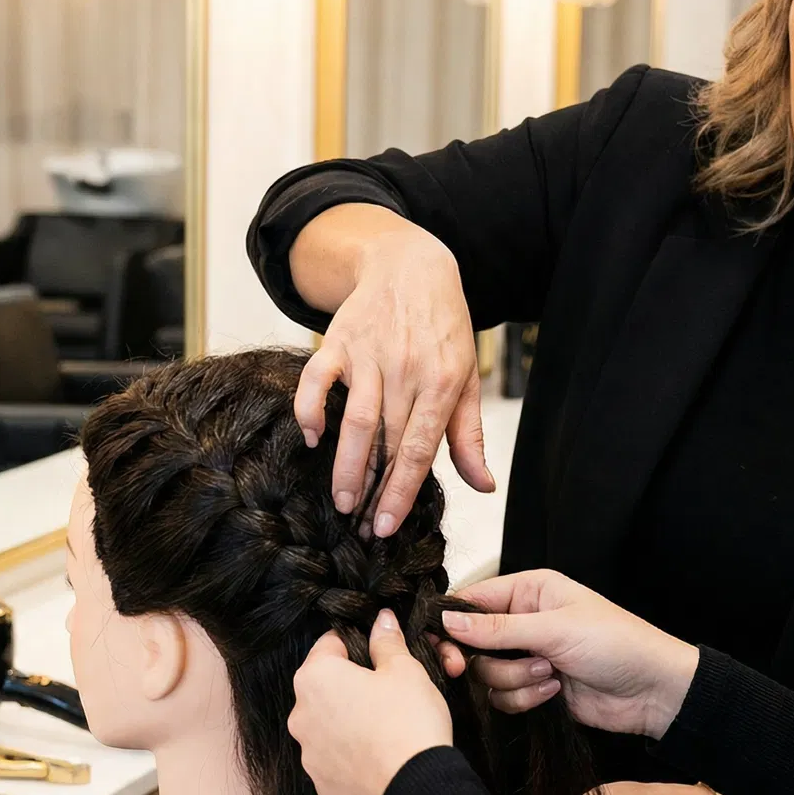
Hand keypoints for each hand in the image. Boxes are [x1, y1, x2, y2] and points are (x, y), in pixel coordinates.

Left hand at [289, 609, 452, 794]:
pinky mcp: (322, 784)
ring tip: (385, 726)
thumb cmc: (408, 721)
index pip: (329, 645)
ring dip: (349, 721)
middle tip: (387, 692)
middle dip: (352, 685)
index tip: (377, 653)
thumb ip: (387, 642)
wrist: (416, 789)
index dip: (356, 644)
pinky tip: (379, 754)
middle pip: (325, 687)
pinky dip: (352, 754)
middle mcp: (301, 715)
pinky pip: (335, 759)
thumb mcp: (405, 671)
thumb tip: (381, 620)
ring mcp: (309, 753)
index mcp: (315, 678)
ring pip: (328, 725)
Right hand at [295, 207, 493, 536]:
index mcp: (442, 383)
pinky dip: (310, 410)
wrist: (411, 265)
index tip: (386, 526)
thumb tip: (483, 485)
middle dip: (372, 490)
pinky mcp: (338, 341)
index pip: (419, 449)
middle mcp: (405, 371)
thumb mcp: (466, 377)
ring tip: (341, 501)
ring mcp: (369, 355)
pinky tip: (312, 438)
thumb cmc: (443, 327)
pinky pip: (316, 380)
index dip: (401, 492)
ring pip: (354, 420)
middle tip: (359, 529)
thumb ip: (468, 435)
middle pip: (386, 442)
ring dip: (344, 464)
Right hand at [441, 569, 699, 737]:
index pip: (471, 600)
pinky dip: (525, 698)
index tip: (442, 646)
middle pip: (470, 642)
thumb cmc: (614, 643)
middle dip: (481, 659)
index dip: (450, 623)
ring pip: (486, 674)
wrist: (652, 691)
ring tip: (550, 674)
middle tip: (465, 670)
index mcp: (528, 591)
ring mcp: (526, 656)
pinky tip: (554, 692)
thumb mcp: (554, 629)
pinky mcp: (533, 688)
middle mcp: (522, 620)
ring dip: (514, 679)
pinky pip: (504, 697)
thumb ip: (497, 628)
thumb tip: (445, 619)